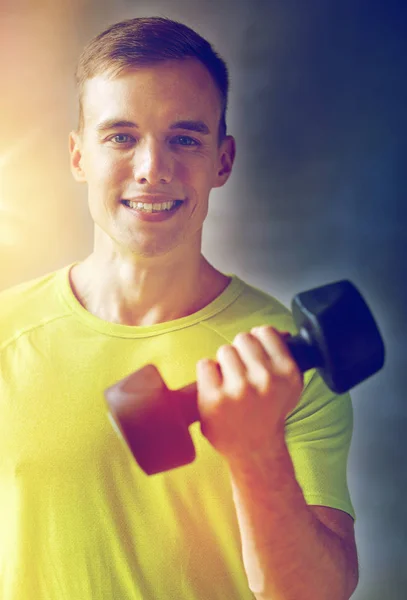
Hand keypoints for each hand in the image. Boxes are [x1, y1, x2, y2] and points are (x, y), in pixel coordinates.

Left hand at [196, 326, 303, 463]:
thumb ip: (284, 357)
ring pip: (224, 350)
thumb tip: (279, 333)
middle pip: (243, 338)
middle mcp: (265, 379)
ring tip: (231, 384)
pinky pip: (205, 364)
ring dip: (224, 364)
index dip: (258, 342)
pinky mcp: (215, 398)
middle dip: (240, 353)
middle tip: (242, 375)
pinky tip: (217, 390)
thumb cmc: (268, 413)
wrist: (254, 449)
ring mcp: (239, 389)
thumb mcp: (289, 386)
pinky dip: (207, 374)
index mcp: (287, 373)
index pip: (265, 332)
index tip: (255, 358)